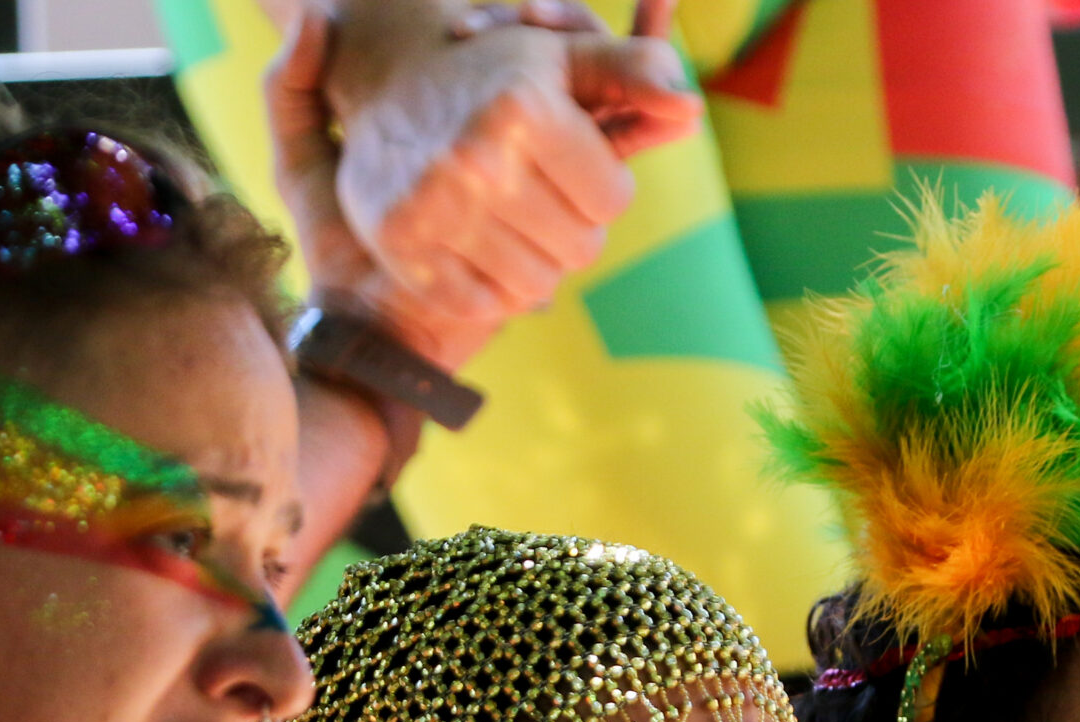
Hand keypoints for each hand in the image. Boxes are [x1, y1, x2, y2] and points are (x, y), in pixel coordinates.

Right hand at [319, 0, 696, 329]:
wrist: (388, 87)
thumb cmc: (496, 74)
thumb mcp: (566, 58)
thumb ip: (638, 72)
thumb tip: (691, 109)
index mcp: (522, 109)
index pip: (614, 200)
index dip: (602, 185)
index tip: (570, 161)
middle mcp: (476, 160)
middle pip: (582, 249)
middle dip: (573, 225)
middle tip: (539, 192)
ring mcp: (434, 210)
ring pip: (539, 286)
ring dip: (536, 260)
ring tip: (512, 218)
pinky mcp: (405, 252)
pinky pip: (487, 306)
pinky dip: (491, 286)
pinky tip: (478, 244)